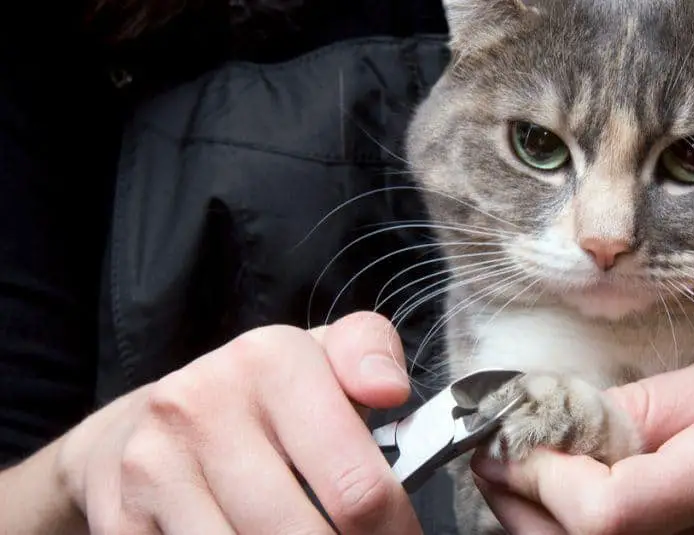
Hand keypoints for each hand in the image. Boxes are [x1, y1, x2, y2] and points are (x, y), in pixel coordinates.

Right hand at [54, 312, 419, 534]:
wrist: (142, 422)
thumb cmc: (258, 397)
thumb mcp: (320, 356)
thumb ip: (371, 355)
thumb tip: (388, 390)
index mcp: (270, 361)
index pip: (358, 485)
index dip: (392, 532)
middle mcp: (203, 406)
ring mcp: (155, 467)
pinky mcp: (121, 519)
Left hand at [474, 343, 693, 533]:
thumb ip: (653, 407)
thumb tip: (575, 419)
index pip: (604, 513)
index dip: (541, 480)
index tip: (507, 438)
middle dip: (520, 506)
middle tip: (493, 455)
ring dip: (544, 523)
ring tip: (521, 471)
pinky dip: (590, 532)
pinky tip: (576, 497)